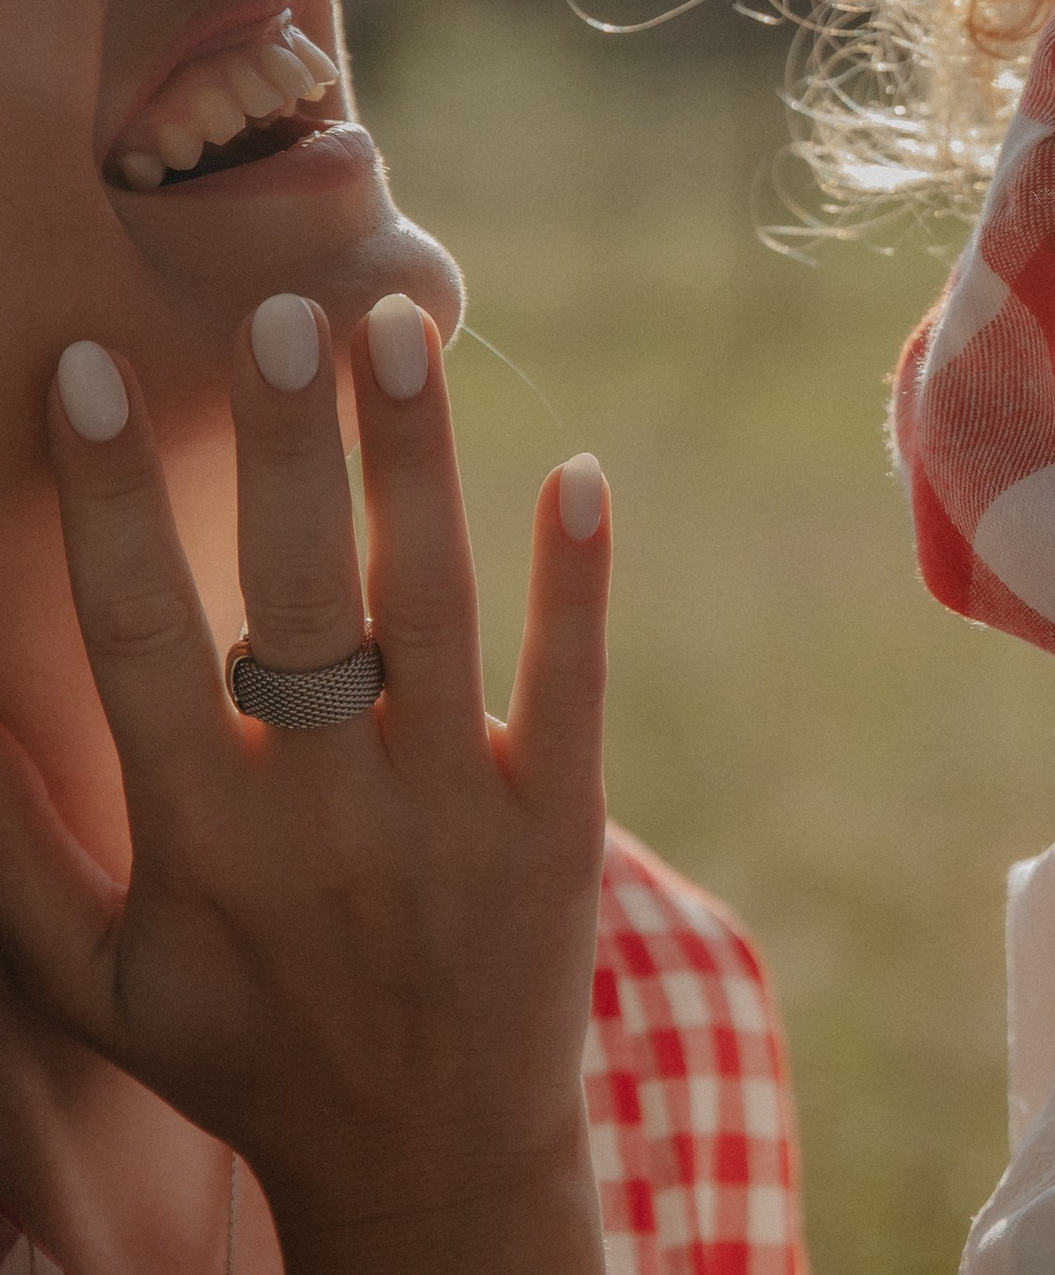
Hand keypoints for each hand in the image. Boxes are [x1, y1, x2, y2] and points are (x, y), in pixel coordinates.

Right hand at [0, 296, 611, 1274]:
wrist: (427, 1159)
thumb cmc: (247, 1048)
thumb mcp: (96, 981)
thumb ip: (15, 848)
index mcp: (198, 846)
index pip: (137, 638)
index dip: (103, 501)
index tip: (79, 374)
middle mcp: (323, 821)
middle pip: (299, 596)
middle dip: (284, 449)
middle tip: (274, 314)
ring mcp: (452, 816)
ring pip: (434, 607)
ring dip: (417, 461)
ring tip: (397, 327)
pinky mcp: (560, 822)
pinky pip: (572, 682)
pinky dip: (577, 578)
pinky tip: (580, 470)